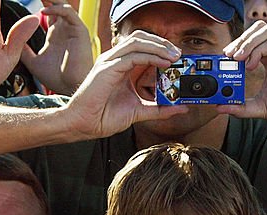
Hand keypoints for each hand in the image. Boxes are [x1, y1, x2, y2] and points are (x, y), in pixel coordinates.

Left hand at [19, 0, 92, 94]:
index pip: (46, 9)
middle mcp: (64, 27)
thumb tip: (8, 41)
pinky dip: (56, 10)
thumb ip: (23, 49)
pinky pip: (68, 13)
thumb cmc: (56, 78)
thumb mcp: (33, 62)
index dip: (38, 1)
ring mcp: (72, 28)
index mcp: (54, 32)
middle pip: (54, 3)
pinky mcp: (80, 31)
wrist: (70, 89)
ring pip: (61, 4)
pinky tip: (42, 11)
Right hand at [62, 30, 187, 139]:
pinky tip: (163, 64)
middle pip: (141, 38)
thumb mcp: (140, 111)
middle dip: (162, 43)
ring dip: (159, 47)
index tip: (178, 58)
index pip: (142, 46)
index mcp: (121, 66)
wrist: (84, 125)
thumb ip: (160, 109)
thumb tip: (182, 108)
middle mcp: (115, 60)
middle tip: (179, 54)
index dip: (161, 47)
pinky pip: (133, 56)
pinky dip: (151, 57)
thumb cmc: (104, 117)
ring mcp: (110, 62)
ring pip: (137, 42)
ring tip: (174, 57)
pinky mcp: (108, 68)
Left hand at [218, 21, 266, 132]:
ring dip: (247, 42)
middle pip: (258, 30)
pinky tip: (250, 65)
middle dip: (240, 40)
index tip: (225, 59)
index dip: (237, 46)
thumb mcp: (261, 108)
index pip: (252, 42)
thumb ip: (242, 107)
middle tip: (228, 56)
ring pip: (265, 31)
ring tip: (237, 58)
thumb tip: (220, 107)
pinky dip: (258, 50)